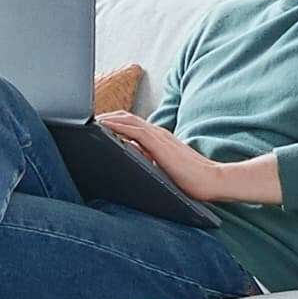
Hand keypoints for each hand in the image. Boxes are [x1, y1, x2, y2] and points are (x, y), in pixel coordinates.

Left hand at [98, 110, 278, 209]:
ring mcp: (159, 136)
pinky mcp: (159, 144)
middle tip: (84, 122)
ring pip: (126, 119)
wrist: (213, 181)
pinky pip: (133, 129)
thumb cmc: (191, 180)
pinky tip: (102, 127)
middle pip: (125, 117)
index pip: (131, 124)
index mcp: (159, 139)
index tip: (94, 126)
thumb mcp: (164, 168)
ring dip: (106, 118)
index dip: (112, 121)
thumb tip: (129, 157)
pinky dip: (116, 125)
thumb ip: (149, 160)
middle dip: (104, 117)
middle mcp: (157, 133)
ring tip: (87, 121)